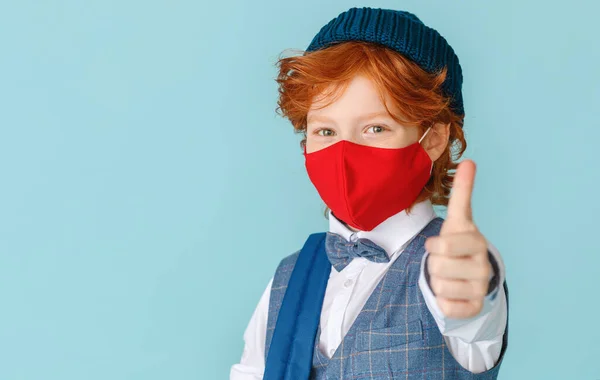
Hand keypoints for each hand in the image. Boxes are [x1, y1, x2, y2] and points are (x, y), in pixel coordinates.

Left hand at [424, 160, 491, 318]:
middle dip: (432, 263)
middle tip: (442, 260)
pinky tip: (453, 292)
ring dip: (437, 281)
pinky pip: (446, 307)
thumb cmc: (458, 243)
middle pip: (436, 265)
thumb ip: (462, 192)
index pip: (445, 244)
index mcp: (475, 240)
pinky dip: (443, 301)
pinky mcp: (475, 307)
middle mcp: (483, 264)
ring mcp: (481, 287)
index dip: (435, 246)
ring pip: (440, 286)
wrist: (471, 274)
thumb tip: (470, 160)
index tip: (436, 245)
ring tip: (449, 275)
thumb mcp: (458, 219)